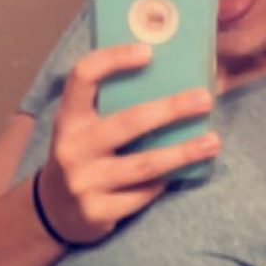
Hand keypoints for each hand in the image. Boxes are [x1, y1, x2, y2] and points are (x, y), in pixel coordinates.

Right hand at [38, 45, 219, 245]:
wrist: (54, 211)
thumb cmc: (82, 157)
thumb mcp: (82, 129)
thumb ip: (109, 108)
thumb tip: (167, 80)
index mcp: (68, 119)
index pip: (83, 76)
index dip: (113, 59)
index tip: (148, 53)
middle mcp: (72, 148)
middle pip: (129, 121)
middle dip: (171, 109)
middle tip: (204, 99)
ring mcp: (83, 182)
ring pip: (144, 164)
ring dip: (182, 152)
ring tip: (212, 142)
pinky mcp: (97, 211)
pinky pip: (143, 194)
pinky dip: (164, 183)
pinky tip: (183, 174)